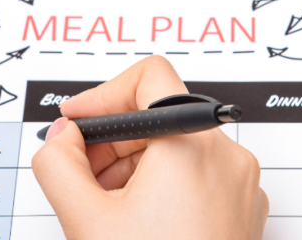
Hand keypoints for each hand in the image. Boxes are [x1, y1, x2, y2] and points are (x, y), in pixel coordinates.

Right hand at [32, 56, 268, 238]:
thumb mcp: (85, 220)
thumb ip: (58, 164)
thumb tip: (61, 139)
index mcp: (191, 145)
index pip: (149, 78)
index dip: (103, 94)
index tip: (77, 122)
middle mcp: (226, 157)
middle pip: (162, 116)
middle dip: (112, 141)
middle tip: (79, 174)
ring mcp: (241, 186)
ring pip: (179, 149)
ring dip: (133, 167)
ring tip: (106, 209)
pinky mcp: (243, 211)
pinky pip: (199, 176)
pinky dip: (163, 186)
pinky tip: (136, 224)